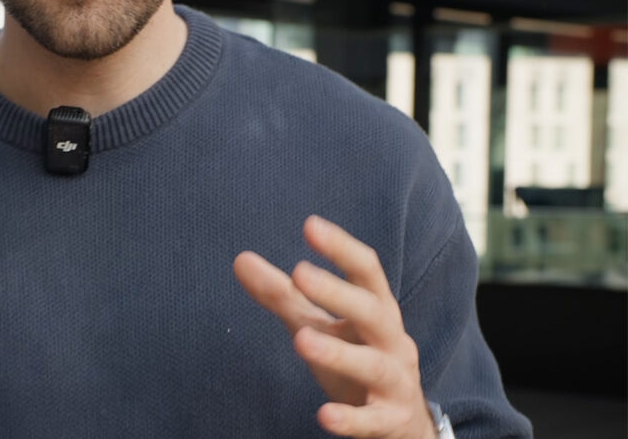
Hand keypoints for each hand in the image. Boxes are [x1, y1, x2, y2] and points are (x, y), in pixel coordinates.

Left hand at [233, 215, 435, 438]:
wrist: (404, 424)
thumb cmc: (357, 359)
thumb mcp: (321, 325)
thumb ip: (284, 295)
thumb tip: (240, 259)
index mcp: (377, 310)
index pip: (366, 271)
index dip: (341, 247)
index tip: (310, 225)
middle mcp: (392, 341)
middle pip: (372, 311)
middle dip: (338, 292)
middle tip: (298, 272)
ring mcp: (396, 382)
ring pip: (373, 364)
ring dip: (339, 352)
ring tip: (300, 339)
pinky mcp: (392, 421)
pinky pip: (373, 421)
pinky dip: (351, 419)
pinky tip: (323, 415)